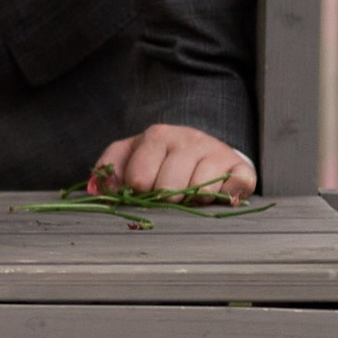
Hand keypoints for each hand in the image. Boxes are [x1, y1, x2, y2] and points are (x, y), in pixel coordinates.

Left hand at [88, 125, 256, 200]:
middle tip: (170, 196)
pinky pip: (235, 188)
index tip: (144, 191)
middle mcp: (188, 138)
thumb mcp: (131, 156)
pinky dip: (225, 199)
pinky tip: (216, 194)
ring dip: (193, 202)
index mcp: (156, 135)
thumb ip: (109, 169)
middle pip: (169, 188)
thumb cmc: (162, 158)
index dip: (139, 193)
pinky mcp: (241, 167)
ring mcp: (216, 151)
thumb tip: (96, 189)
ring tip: (191, 195)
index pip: (139, 177)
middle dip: (166, 200)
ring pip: (200, 191)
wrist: (204, 149)